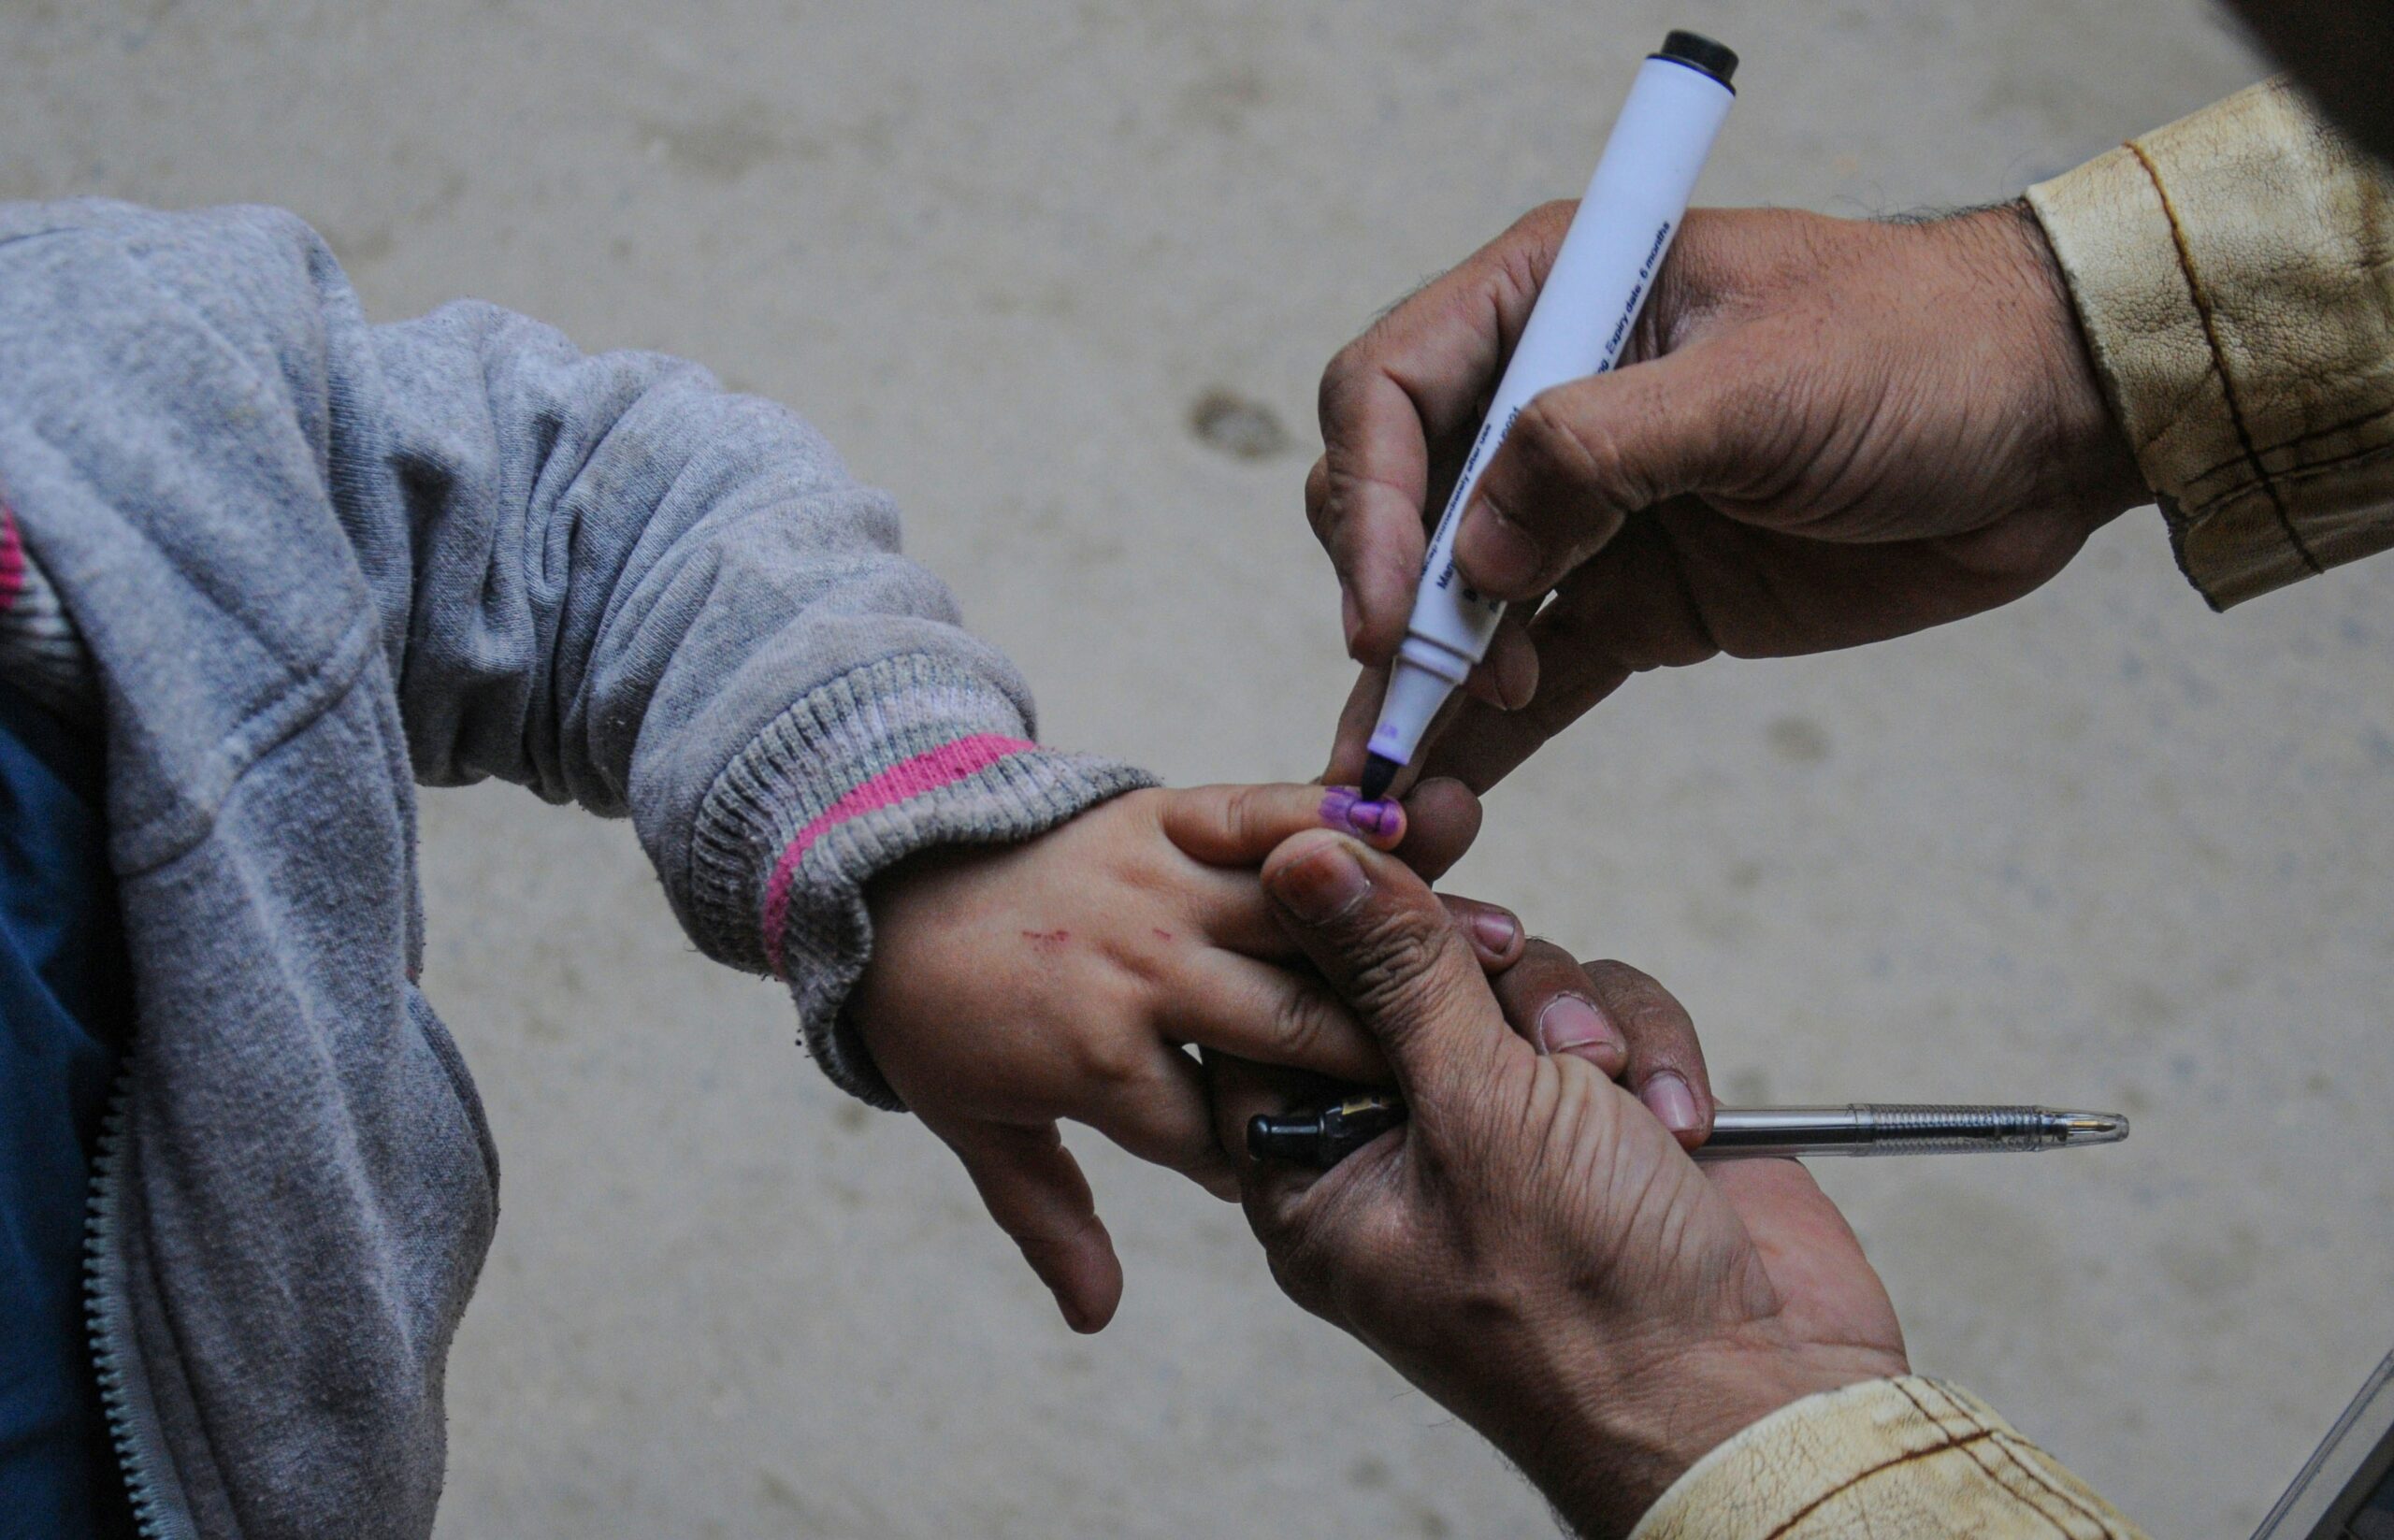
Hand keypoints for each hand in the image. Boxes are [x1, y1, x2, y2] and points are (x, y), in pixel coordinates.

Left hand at [852, 778, 1517, 1331]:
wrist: (878, 873)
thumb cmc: (937, 1017)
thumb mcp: (977, 1131)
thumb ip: (1051, 1220)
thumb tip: (1100, 1320)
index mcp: (1098, 1066)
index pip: (1232, 1140)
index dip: (1295, 1164)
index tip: (1364, 1171)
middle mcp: (1141, 975)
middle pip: (1299, 1031)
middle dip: (1389, 1059)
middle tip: (1478, 1075)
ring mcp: (1155, 888)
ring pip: (1305, 921)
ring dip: (1403, 937)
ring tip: (1496, 953)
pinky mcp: (1161, 812)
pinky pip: (1260, 812)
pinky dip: (1327, 815)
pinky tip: (1406, 828)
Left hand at [1215, 832, 1905, 1536]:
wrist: (1760, 1399)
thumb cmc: (1588, 1305)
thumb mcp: (1473, 1112)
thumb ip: (1390, 970)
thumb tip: (1294, 854)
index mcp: (1320, 1173)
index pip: (1275, 1006)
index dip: (1321, 920)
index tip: (1373, 846)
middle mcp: (1405, 1147)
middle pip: (1404, 972)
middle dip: (1475, 968)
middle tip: (1505, 962)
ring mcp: (1512, 1130)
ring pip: (1515, 982)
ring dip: (1575, 1018)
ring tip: (1613, 1091)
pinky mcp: (1607, 1114)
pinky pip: (1607, 1015)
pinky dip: (1650, 1051)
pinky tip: (1680, 1123)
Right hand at [1316, 201, 2149, 790]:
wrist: (2054, 426)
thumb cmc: (1926, 351)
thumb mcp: (1760, 382)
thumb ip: (1599, 451)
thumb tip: (1469, 556)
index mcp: (1557, 298)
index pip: (1391, 389)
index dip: (1364, 498)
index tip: (1386, 604)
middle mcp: (1546, 402)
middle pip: (1398, 503)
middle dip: (1388, 600)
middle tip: (1418, 685)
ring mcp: (1587, 512)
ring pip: (1452, 603)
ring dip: (1414, 688)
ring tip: (1389, 786)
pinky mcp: (1637, 600)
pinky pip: (1535, 671)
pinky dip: (1484, 732)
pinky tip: (1437, 792)